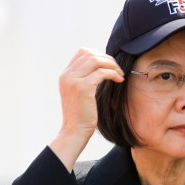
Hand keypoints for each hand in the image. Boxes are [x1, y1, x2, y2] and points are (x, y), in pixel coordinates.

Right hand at [50, 48, 123, 169]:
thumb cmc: (80, 116)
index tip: (109, 65)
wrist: (74, 131)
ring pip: (96, 60)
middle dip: (107, 58)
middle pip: (90, 53)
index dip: (99, 54)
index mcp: (65, 75)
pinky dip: (113, 74)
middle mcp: (67, 75)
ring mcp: (73, 80)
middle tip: (117, 70)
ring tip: (119, 75)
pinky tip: (118, 80)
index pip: (82, 52)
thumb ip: (84, 79)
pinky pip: (102, 72)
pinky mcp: (82, 87)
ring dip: (111, 65)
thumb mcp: (78, 94)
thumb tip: (100, 67)